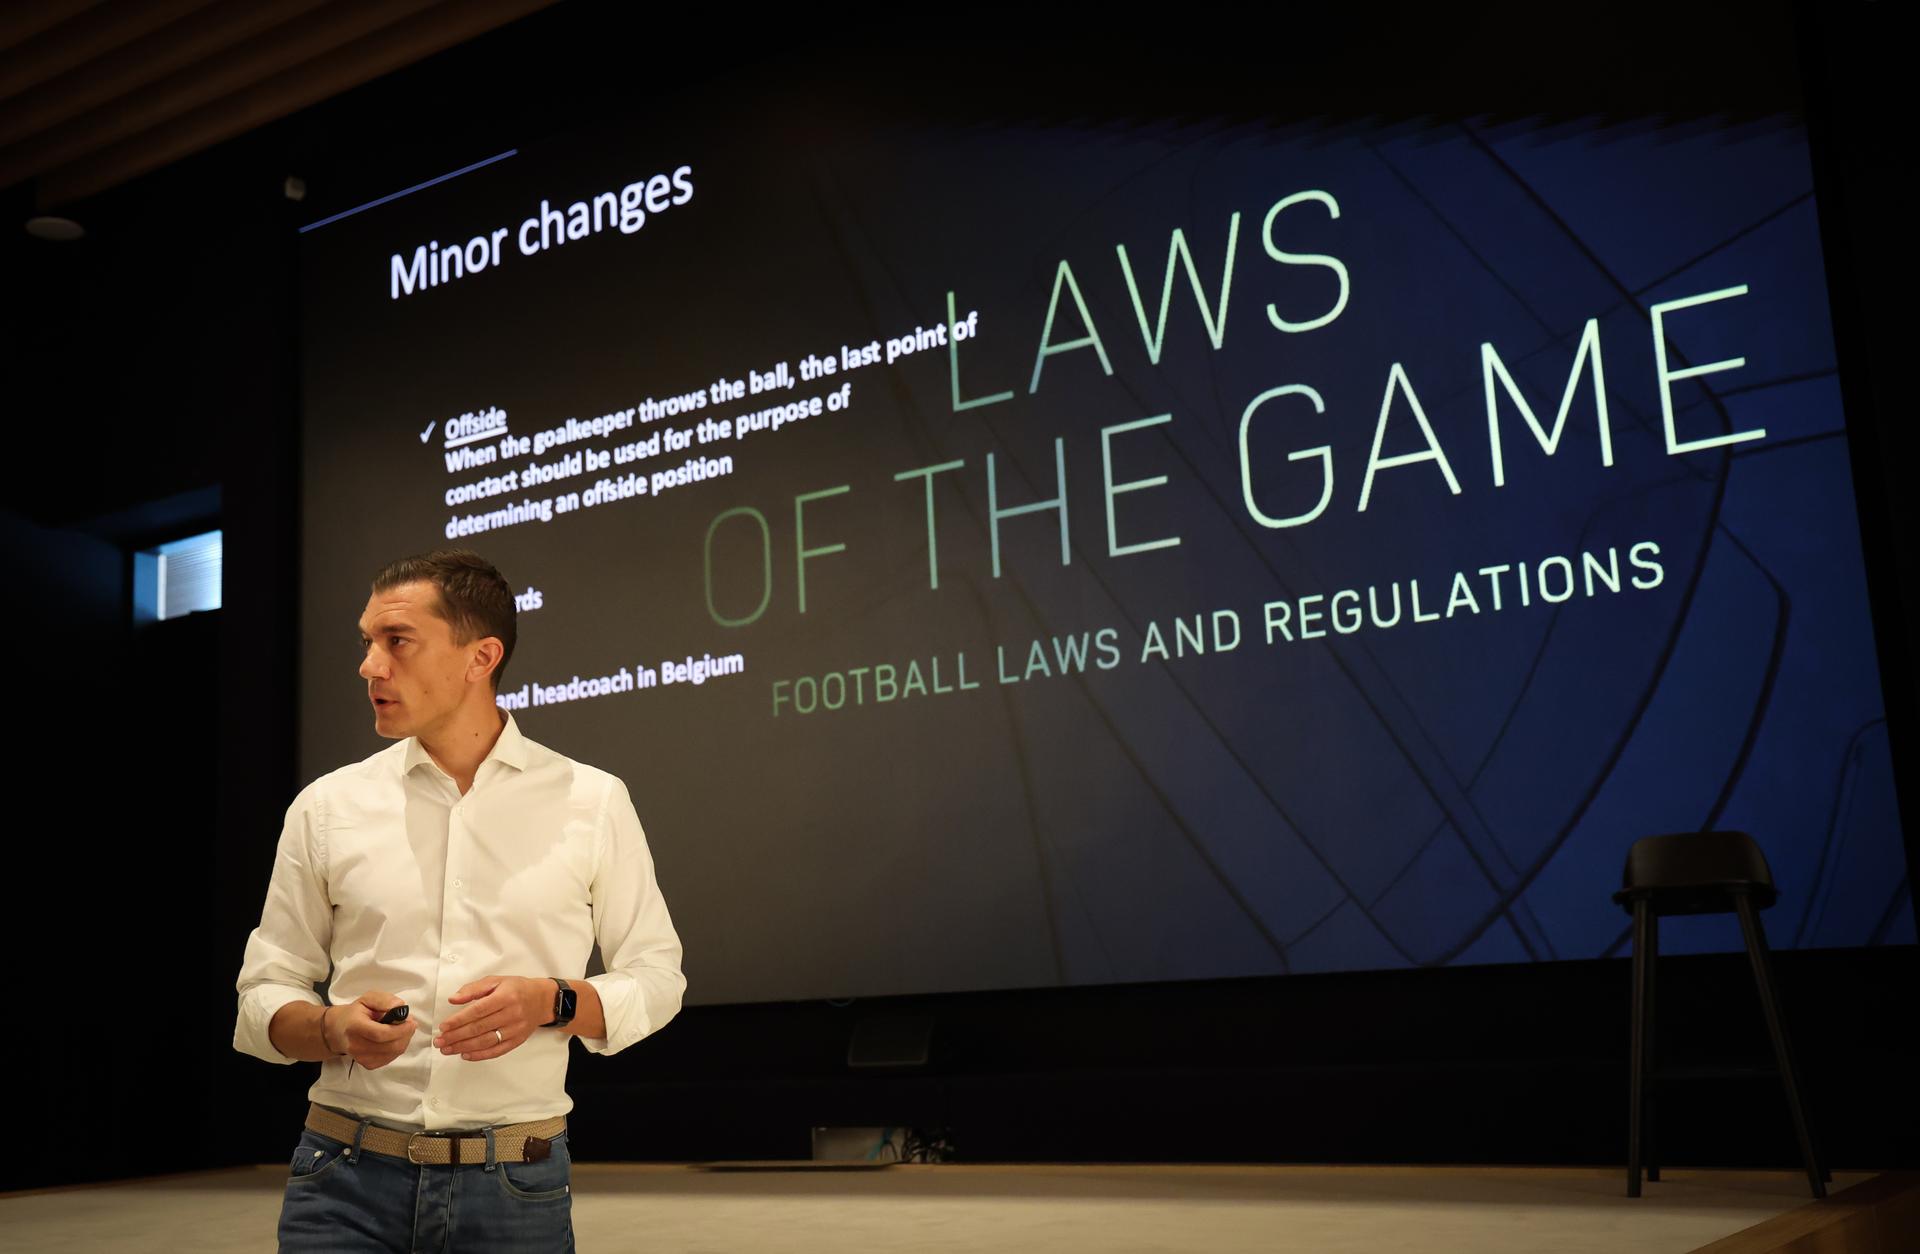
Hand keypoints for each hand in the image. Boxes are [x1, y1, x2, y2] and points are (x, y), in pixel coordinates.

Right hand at [327, 992, 415, 1069]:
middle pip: (390, 1046)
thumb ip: (385, 1000)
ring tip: (400, 1028)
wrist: (338, 1031)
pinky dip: (397, 1047)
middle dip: (406, 1034)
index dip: (400, 1029)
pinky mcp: (367, 1065)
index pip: (381, 1034)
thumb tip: (400, 1007)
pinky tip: (393, 1038)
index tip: (411, 1021)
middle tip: (409, 1023)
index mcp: (355, 1026)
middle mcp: (356, 1045)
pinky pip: (390, 1058)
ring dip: (403, 1040)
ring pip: (393, 1053)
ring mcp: (361, 1058)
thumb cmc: (356, 1013)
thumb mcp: (368, 998)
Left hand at [434, 976, 548, 1060]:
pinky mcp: (518, 1040)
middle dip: (456, 1036)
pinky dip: (480, 1055)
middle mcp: (511, 1014)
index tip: (443, 1027)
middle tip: (439, 1041)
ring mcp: (515, 1029)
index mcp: (505, 997)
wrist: (542, 1000)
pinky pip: (497, 1051)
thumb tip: (453, 999)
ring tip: (447, 1049)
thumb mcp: (496, 981)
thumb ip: (473, 989)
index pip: (478, 1011)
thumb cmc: (516, 988)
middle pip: (479, 1028)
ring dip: (464, 1047)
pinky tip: (465, 1055)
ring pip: (486, 1041)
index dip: (459, 1020)